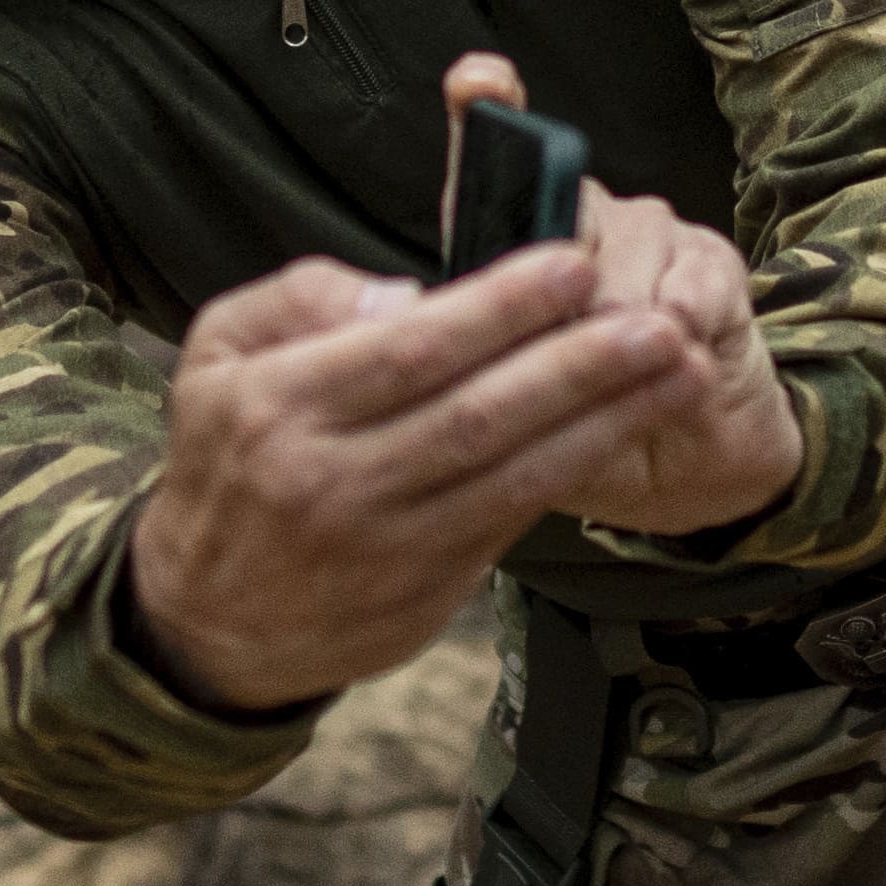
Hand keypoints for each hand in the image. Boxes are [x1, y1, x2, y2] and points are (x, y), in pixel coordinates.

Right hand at [124, 245, 711, 711]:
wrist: (206, 621)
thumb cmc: (227, 463)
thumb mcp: (217, 357)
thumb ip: (302, 297)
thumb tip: (408, 292)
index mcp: (279, 408)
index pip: (411, 350)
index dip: (501, 307)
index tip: (573, 264)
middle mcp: (333, 480)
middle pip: (477, 415)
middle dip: (580, 365)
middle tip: (659, 322)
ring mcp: (384, 545)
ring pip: (513, 474)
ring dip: (607, 421)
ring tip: (680, 371)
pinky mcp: (426, 591)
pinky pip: (512, 520)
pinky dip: (575, 471)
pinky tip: (629, 429)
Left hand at [437, 53, 800, 540]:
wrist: (687, 468)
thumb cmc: (580, 431)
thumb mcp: (506, 410)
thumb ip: (472, 362)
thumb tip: (427, 325)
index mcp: (517, 244)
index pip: (489, 159)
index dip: (485, 109)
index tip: (479, 81)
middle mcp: (581, 219)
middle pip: (564, 211)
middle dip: (561, 292)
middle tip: (563, 352)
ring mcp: (650, 234)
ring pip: (622, 257)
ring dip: (621, 329)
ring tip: (628, 372)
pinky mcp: (710, 262)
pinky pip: (686, 284)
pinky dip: (679, 332)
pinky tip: (683, 360)